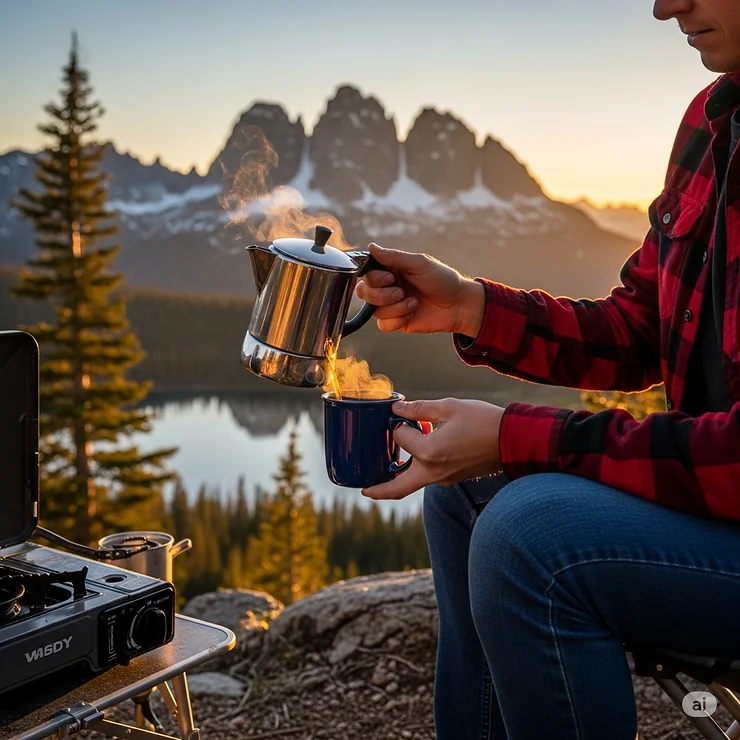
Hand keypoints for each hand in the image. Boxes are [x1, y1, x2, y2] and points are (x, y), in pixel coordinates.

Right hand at [355, 243, 484, 336]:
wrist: (459, 305)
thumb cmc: (442, 280)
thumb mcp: (419, 263)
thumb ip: (394, 257)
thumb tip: (371, 246)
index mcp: (390, 269)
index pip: (366, 273)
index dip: (374, 278)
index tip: (390, 277)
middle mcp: (387, 287)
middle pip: (364, 292)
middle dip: (382, 294)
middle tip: (402, 291)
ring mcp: (391, 305)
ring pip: (374, 310)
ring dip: (395, 307)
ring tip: (413, 303)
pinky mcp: (396, 322)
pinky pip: (383, 325)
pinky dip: (397, 320)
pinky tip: (412, 313)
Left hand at [363, 398, 504, 499]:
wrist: (514, 440)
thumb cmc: (483, 421)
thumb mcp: (449, 408)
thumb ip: (419, 409)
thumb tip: (396, 409)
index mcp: (430, 453)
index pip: (400, 438)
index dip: (399, 424)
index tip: (402, 415)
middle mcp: (434, 471)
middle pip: (398, 488)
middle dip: (379, 490)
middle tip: (364, 490)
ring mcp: (444, 479)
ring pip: (413, 484)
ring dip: (397, 480)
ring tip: (381, 475)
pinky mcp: (453, 478)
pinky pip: (427, 478)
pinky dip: (415, 472)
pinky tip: (412, 460)